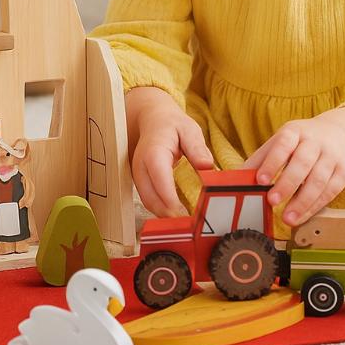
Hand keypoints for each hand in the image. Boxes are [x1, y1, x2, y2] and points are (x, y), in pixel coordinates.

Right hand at [127, 87, 213, 216]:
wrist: (151, 119)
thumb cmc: (171, 125)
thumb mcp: (188, 129)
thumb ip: (196, 147)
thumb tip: (206, 165)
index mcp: (154, 152)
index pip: (159, 179)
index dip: (171, 199)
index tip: (187, 214)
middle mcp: (140, 166)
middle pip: (150, 197)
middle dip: (169, 214)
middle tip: (191, 225)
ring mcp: (137, 175)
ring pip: (148, 202)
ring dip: (165, 215)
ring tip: (188, 223)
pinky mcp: (140, 182)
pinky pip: (149, 199)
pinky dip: (162, 209)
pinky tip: (178, 214)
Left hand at [243, 117, 344, 226]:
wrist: (335, 133)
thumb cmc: (300, 141)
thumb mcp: (280, 141)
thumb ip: (261, 158)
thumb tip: (238, 177)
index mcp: (295, 131)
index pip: (283, 145)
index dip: (272, 162)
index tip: (261, 180)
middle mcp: (316, 141)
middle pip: (303, 163)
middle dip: (287, 184)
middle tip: (272, 201)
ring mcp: (333, 155)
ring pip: (319, 180)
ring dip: (303, 202)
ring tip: (287, 218)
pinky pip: (331, 191)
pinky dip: (316, 206)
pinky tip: (302, 215)